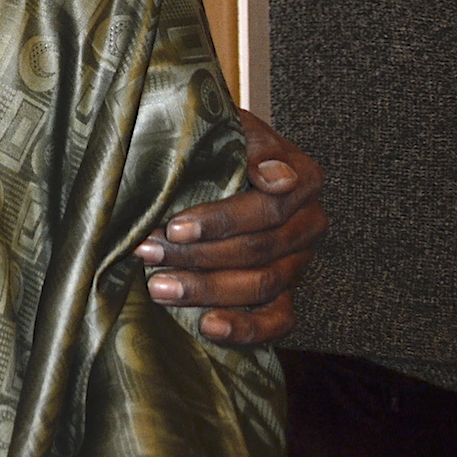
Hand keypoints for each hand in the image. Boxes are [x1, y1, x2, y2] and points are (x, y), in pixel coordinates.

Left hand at [135, 109, 327, 345]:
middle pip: (259, 249)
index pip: (269, 207)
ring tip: (158, 287)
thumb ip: (252, 146)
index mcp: (303, 178)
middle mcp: (309, 222)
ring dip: (207, 289)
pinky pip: (278, 321)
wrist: (212, 156)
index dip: (222, 221)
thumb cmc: (216, 140)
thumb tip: (278, 177)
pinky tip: (207, 327)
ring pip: (263, 285)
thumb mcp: (229, 126)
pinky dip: (246, 329)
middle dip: (197, 255)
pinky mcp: (287, 293)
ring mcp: (300, 261)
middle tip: (147, 252)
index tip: (175, 225)